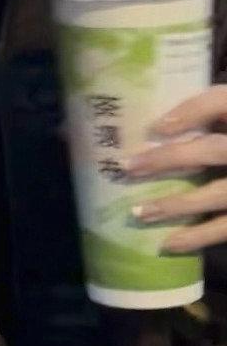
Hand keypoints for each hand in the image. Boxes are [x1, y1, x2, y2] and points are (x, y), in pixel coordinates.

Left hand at [124, 85, 226, 251]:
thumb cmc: (225, 129)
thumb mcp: (221, 111)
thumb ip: (197, 109)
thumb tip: (135, 121)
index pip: (220, 101)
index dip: (192, 111)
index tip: (158, 126)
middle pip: (212, 150)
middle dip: (170, 158)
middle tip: (128, 166)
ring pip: (216, 194)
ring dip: (175, 204)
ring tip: (138, 212)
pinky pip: (224, 227)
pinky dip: (198, 236)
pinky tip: (168, 243)